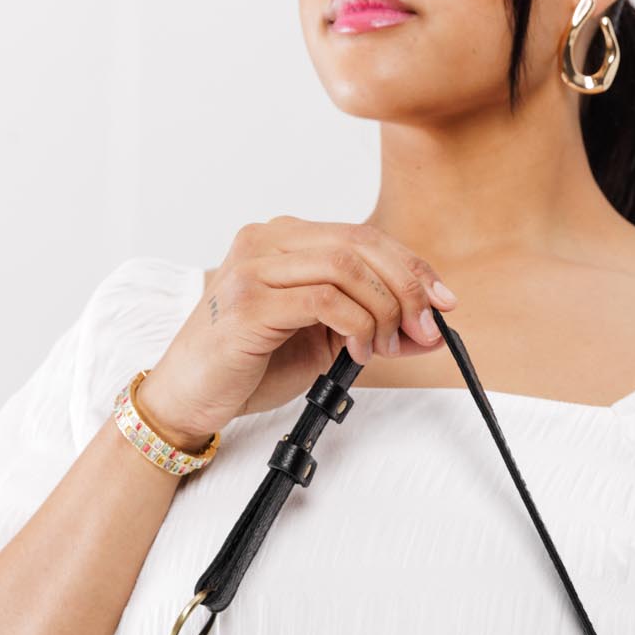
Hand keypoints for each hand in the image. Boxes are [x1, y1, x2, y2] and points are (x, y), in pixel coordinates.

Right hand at [137, 215, 458, 448]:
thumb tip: (430, 330)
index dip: (411, 267)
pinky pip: (323, 300)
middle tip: (425, 329)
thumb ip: (373, 330)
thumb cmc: (250, 367)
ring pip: (345, 267)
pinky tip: (357, 354)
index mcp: (285, 240)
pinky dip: (356, 326)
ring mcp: (253, 268)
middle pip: (360, 244)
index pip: (363, 237)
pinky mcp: (248, 302)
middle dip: (407, 288)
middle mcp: (267, 242)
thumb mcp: (325, 345)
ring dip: (382, 311)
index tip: (444, 302)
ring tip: (385, 348)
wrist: (189, 397)